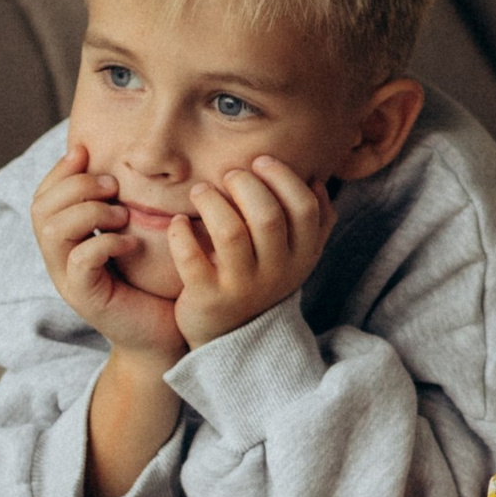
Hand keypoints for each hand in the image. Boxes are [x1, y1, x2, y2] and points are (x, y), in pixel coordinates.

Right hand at [31, 141, 185, 360]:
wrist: (165, 335)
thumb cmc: (154, 283)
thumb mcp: (137, 234)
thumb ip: (123, 204)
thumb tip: (124, 163)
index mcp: (67, 240)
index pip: (43, 196)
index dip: (59, 171)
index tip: (86, 152)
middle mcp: (59, 258)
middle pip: (40, 209)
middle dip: (76, 186)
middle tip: (114, 187)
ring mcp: (68, 279)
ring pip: (52, 231)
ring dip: (88, 212)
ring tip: (122, 215)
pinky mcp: (85, 298)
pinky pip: (79, 261)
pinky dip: (105, 243)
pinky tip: (131, 243)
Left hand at [170, 157, 335, 347]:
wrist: (231, 335)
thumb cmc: (261, 279)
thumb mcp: (295, 256)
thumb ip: (312, 222)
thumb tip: (317, 181)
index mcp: (303, 256)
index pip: (304, 207)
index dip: (283, 177)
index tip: (260, 160)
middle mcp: (277, 272)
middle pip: (267, 216)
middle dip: (246, 185)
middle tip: (229, 174)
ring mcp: (243, 287)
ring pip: (230, 233)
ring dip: (213, 202)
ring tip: (201, 190)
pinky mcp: (208, 298)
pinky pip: (192, 260)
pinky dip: (181, 234)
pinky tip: (178, 222)